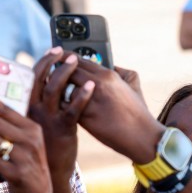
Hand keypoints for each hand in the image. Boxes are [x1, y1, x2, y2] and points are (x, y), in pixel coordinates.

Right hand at [29, 47, 93, 184]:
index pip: (30, 77)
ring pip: (54, 88)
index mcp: (25, 107)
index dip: (42, 62)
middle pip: (39, 78)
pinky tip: (91, 86)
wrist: (51, 171)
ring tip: (76, 61)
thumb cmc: (46, 144)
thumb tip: (49, 83)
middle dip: (52, 61)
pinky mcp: (62, 128)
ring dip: (65, 71)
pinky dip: (82, 94)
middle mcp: (32, 110)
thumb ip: (39, 104)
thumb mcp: (36, 122)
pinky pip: (73, 108)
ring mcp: (46, 118)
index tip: (53, 51)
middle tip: (64, 52)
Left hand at [43, 52, 163, 162]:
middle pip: (68, 72)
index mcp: (108, 75)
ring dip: (57, 89)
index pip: (80, 60)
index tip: (58, 57)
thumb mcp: (132, 85)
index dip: (66, 58)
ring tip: (53, 90)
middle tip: (51, 75)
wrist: (140, 135)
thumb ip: (120, 71)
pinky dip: (60, 104)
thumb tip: (110, 64)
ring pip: (64, 88)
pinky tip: (59, 106)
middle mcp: (97, 85)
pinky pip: (64, 106)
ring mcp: (89, 101)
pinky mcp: (83, 117)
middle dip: (58, 73)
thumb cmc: (137, 111)